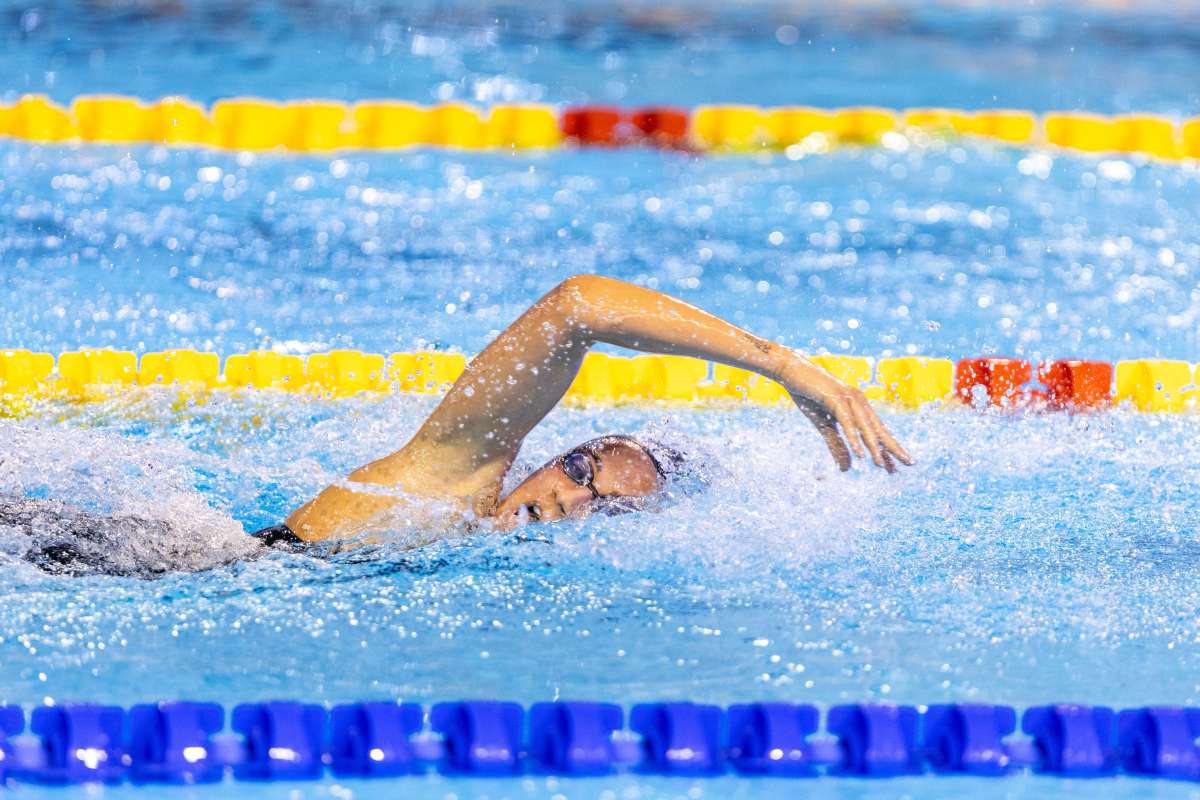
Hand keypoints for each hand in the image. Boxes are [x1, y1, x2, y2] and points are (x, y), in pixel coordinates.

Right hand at [782, 361, 913, 472]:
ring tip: (882, 466)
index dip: (887, 449)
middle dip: (893, 447)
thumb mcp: (824, 425)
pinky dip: (854, 438)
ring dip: (874, 447)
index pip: (876, 431)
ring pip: (865, 427)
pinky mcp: (835, 398)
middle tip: (909, 463)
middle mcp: (858, 401)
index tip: (896, 466)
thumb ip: (837, 445)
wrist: (790, 370)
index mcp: (858, 406)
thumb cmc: (808, 396)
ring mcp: (848, 398)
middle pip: (878, 429)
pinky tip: (860, 453)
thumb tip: (847, 469)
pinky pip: (847, 422)